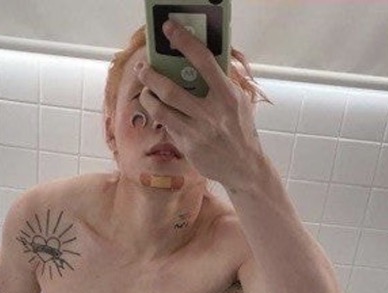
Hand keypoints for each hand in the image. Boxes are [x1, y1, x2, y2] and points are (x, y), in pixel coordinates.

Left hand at [135, 19, 263, 187]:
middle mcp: (211, 113)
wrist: (244, 167)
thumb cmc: (241, 131)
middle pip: (171, 89)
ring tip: (146, 91)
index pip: (203, 61)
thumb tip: (200, 62)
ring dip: (148, 97)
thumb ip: (222, 83)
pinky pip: (168, 126)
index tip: (169, 30)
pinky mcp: (188, 146)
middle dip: (151, 76)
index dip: (184, 42)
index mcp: (227, 96)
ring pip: (161, 110)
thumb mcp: (239, 102)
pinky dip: (161, 116)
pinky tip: (160, 111)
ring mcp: (197, 132)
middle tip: (143, 69)